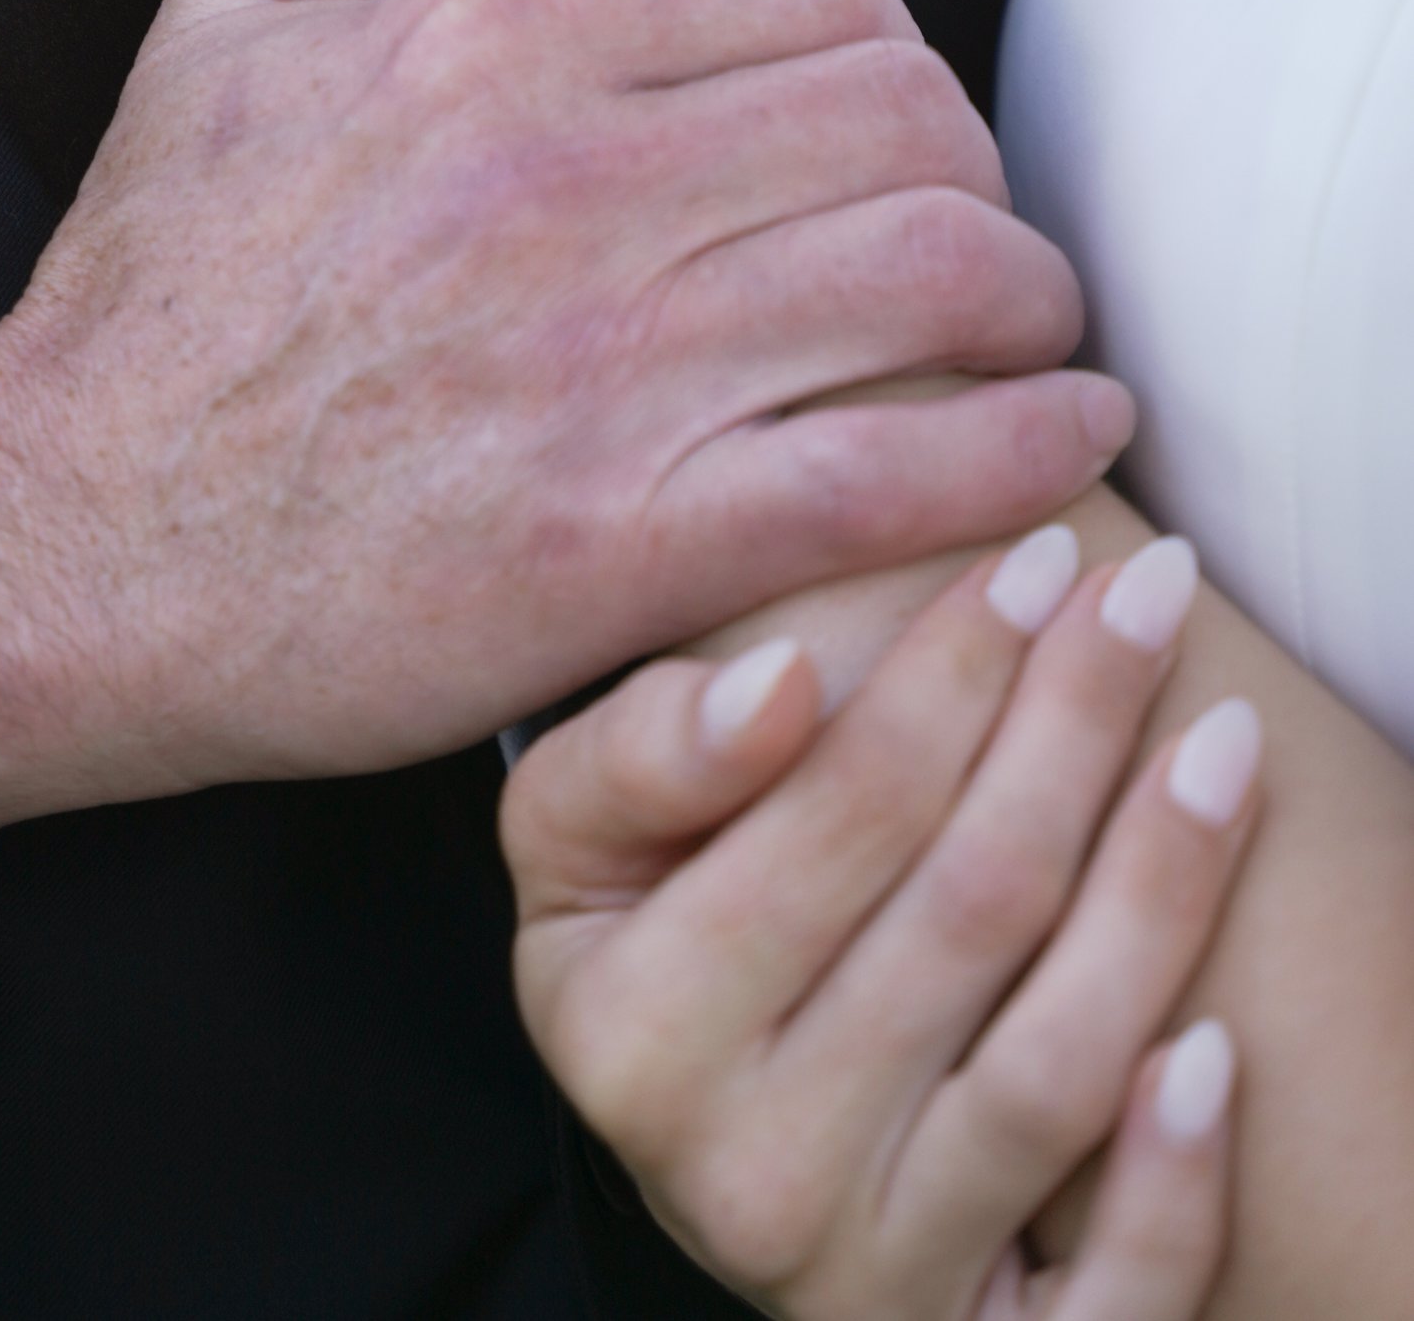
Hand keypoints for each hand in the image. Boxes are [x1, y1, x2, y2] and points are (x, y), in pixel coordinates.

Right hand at [0, 0, 1131, 869]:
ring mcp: (604, 368)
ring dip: (1027, 302)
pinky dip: (1020, 453)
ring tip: (1028, 327)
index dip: (888, 35)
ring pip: (934, 276)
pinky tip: (1055, 444)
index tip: (887, 101)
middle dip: (975, 163)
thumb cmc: (156, 281)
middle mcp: (564, 181)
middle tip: (972, 216)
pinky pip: (902, 476)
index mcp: (489, 34)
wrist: (64, 542)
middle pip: (906, 114)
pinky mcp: (626, 547)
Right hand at [505, 528, 1259, 1319]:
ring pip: (1052, 1069)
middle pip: (966, 908)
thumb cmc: (657, 950)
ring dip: (1161, 890)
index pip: (833, 806)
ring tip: (1225, 743)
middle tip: (1151, 593)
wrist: (706, 1155)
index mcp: (627, 1029)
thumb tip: (783, 684)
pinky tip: (1221, 1049)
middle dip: (1072, 725)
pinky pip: (1110, 1291)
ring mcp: (863, 1279)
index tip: (1037, 556)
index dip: (948, 667)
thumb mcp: (578, 839)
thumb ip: (643, 750)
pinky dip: (1175, 1178)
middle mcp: (738, 1172)